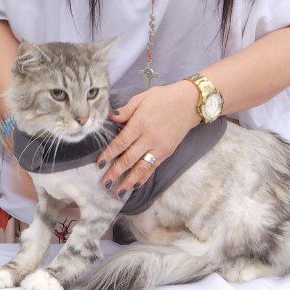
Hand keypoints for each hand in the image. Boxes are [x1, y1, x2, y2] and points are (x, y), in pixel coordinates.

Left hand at [96, 81, 201, 197]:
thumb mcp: (142, 98)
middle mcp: (150, 138)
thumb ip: (125, 110)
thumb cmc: (164, 98)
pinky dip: (144, 177)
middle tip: (104, 184)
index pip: (121, 142)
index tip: (99, 164)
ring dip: (129, 180)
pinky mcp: (168, 152)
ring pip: (142, 167)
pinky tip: (136, 185)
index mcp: (140, 123)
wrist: (190, 103)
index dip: (109, 154)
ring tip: (119, 191)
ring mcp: (160, 147)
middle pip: (129, 158)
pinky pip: (153, 167)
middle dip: (116, 172)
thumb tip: (109, 118)